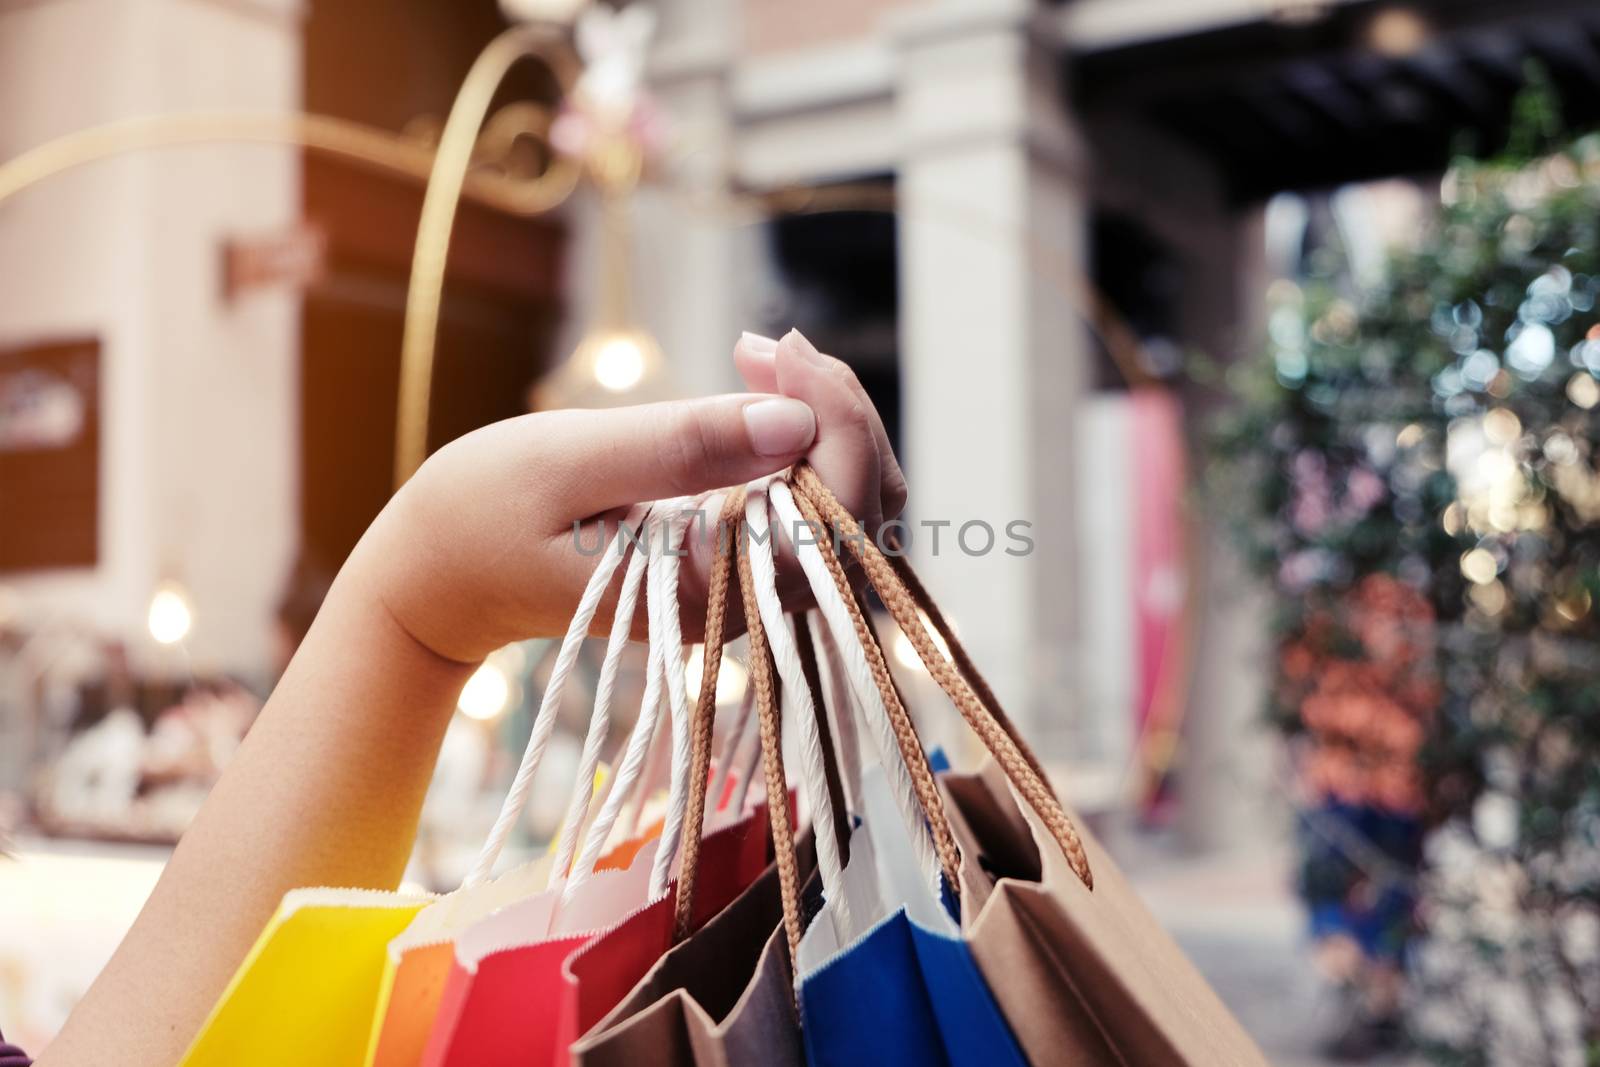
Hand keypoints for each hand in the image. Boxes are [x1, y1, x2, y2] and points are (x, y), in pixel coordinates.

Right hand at [362, 329, 906, 662]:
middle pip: (863, 513)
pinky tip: (761, 385)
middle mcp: (742, 600)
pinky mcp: (733, 557)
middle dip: (838, 411)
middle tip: (769, 345)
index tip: (777, 353)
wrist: (435, 579)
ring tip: (764, 355)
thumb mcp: (569, 465)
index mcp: (706, 590)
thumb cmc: (479, 520)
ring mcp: (742, 583)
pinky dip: (802, 435)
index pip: (835, 520)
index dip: (835, 424)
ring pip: (848, 507)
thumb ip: (681, 446)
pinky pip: (809, 501)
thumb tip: (794, 420)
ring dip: (826, 419)